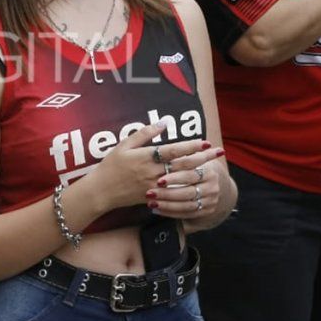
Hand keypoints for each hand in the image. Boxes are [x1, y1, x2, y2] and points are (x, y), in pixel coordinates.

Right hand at [85, 123, 209, 212]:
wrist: (101, 191)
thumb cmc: (111, 166)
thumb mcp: (123, 145)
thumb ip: (143, 134)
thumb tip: (162, 123)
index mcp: (146, 158)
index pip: (173, 151)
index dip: (190, 146)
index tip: (205, 141)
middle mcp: (153, 172)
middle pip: (184, 164)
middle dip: (203, 157)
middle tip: (218, 151)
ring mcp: (155, 186)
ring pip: (182, 179)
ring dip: (200, 172)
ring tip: (214, 167)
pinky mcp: (155, 197)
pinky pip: (175, 192)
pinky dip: (188, 187)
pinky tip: (198, 184)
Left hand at [146, 146, 225, 220]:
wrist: (213, 183)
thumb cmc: (195, 165)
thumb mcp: (190, 154)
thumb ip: (179, 145)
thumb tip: (161, 124)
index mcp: (208, 169)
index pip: (190, 173)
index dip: (175, 177)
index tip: (159, 180)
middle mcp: (212, 185)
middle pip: (188, 191)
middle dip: (168, 193)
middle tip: (151, 192)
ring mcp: (210, 199)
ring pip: (186, 205)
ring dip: (167, 204)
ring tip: (151, 201)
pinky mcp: (205, 210)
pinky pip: (187, 214)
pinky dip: (171, 212)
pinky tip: (157, 209)